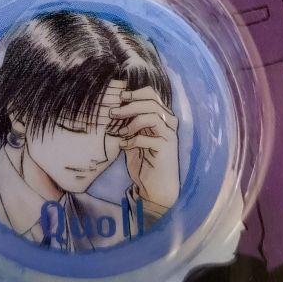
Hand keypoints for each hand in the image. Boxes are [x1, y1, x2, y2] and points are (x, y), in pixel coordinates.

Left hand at [108, 88, 179, 210]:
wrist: (156, 187)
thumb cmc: (145, 161)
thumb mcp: (134, 138)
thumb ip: (129, 123)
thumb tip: (114, 108)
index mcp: (162, 117)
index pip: (152, 95)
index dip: (135, 93)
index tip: (119, 97)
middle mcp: (169, 123)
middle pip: (151, 103)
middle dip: (130, 105)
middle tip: (113, 112)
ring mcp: (169, 135)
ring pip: (152, 116)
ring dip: (132, 121)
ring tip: (119, 131)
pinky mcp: (166, 149)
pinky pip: (148, 138)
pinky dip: (132, 140)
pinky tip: (123, 146)